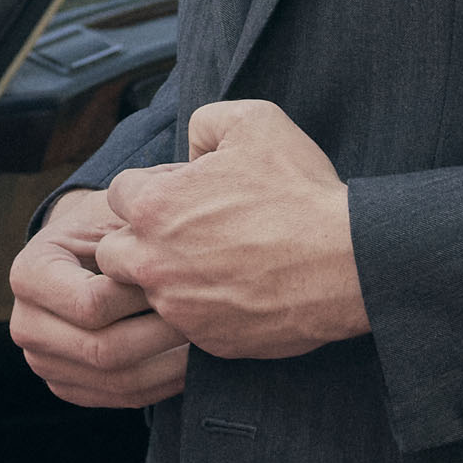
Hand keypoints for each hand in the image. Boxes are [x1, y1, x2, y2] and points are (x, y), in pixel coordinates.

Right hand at [9, 184, 190, 409]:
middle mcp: (24, 324)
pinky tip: (191, 360)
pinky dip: (164, 384)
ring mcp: (43, 362)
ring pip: (117, 381)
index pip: (91, 303)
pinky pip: (122, 398)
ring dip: (170, 365)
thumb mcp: (114, 216)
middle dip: (161, 335)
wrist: (86, 254)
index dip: (141, 296)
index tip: (181, 279)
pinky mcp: (67, 386)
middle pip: (102, 350)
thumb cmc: (107, 227)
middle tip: (204, 315)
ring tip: (204, 338)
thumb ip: (136, 232)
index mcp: (29, 273)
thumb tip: (178, 253)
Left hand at [101, 98, 367, 361]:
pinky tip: (237, 290)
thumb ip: (205, 123)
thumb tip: (190, 146)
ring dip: (167, 278)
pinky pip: (185, 325)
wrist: (347, 261)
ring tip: (213, 263)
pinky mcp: (205, 340)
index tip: (182, 195)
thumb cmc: (301, 191)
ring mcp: (178, 307)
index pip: (118, 195)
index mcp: (155, 206)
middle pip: (114, 251)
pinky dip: (202, 310)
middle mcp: (153, 261)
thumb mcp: (255, 122)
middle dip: (140, 240)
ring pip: (146, 292)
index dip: (151, 189)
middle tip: (185, 233)